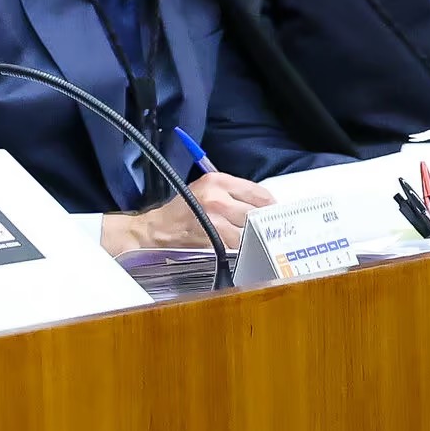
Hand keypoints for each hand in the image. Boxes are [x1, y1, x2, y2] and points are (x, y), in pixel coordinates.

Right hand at [102, 173, 272, 253]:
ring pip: (247, 232)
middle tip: (264, 233)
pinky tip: (232, 250)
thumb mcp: (204, 191)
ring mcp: (214, 217)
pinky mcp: (210, 237)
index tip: (275, 216)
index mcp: (217, 180)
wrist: (155, 230)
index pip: (259, 193)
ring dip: (249, 240)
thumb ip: (232, 194)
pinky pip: (235, 246)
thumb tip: (263, 207)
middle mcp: (217, 196)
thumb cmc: (181, 212)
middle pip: (256, 213)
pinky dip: (237, 250)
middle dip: (260, 225)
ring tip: (246, 243)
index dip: (271, 207)